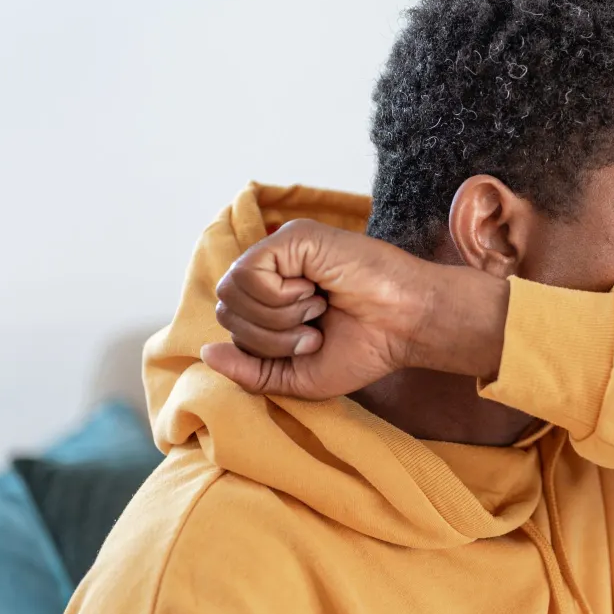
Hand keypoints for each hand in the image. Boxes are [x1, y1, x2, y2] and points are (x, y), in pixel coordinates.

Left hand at [202, 220, 508, 398]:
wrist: (406, 327)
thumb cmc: (365, 348)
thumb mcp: (296, 376)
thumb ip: (249, 371)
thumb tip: (206, 352)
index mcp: (273, 298)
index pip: (231, 323)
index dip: (263, 346)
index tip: (311, 343)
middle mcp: (274, 269)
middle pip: (227, 309)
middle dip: (269, 336)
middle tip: (314, 330)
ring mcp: (282, 249)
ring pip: (233, 291)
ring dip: (277, 317)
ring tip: (317, 310)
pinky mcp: (294, 237)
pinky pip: (250, 273)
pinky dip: (280, 298)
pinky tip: (314, 292)